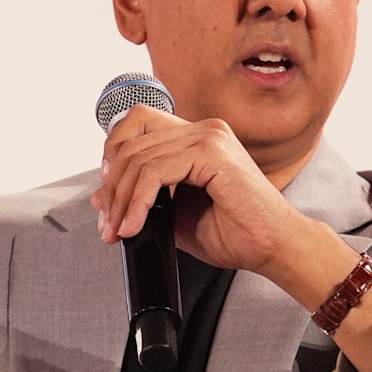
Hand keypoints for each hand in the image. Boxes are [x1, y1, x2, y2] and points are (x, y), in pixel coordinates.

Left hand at [91, 104, 304, 272]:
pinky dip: (138, 201)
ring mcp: (209, 137)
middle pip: (132, 142)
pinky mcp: (212, 153)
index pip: (138, 124)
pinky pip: (156, 171)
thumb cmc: (235, 233)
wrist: (272, 247)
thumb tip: (99, 196)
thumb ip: (141, 201)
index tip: (109, 196)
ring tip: (119, 231)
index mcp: (196, 138)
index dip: (114, 153)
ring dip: (121, 200)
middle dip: (112, 187)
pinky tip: (135, 225)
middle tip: (109, 225)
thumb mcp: (174, 217)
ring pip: (139, 158)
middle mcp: (203, 130)